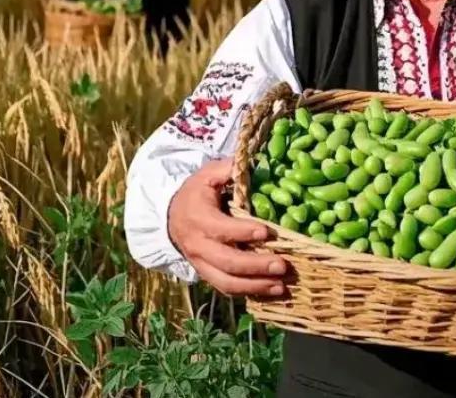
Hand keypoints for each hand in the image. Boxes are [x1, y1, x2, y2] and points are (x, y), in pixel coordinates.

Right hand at [167, 158, 287, 296]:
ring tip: (282, 287)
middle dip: (256, 266)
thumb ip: (225, 169)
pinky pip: (227, 289)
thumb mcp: (206, 175)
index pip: (222, 230)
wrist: (172, 217)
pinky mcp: (209, 275)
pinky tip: (271, 292)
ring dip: (255, 287)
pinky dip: (249, 293)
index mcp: (199, 219)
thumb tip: (247, 162)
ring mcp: (202, 265)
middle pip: (227, 263)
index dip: (244, 232)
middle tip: (283, 265)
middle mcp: (199, 247)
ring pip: (227, 283)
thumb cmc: (196, 193)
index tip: (267, 231)